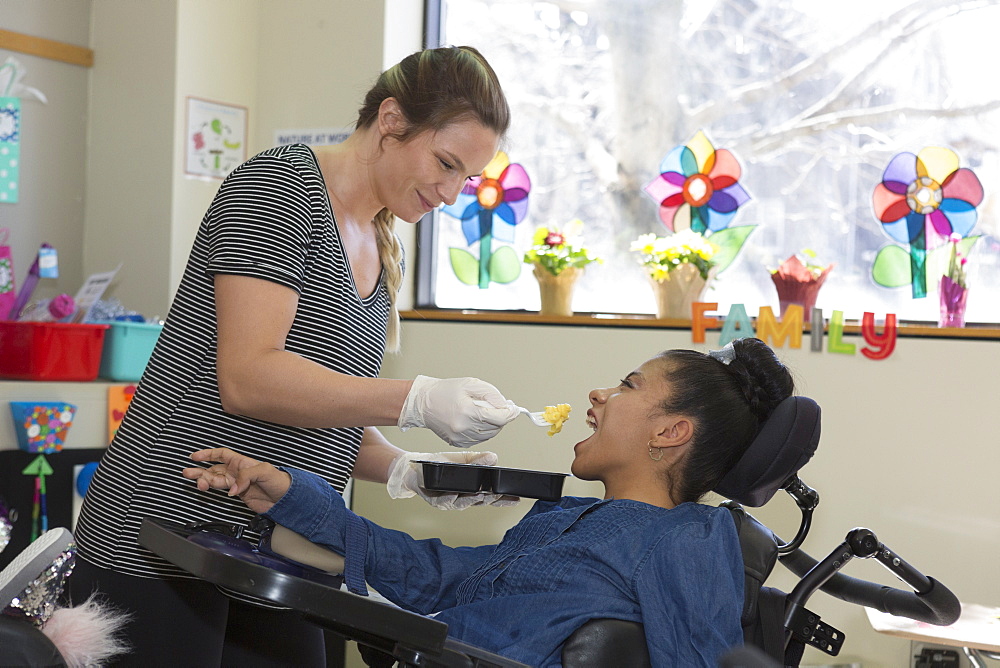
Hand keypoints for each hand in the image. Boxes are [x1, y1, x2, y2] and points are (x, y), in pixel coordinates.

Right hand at [183, 447, 290, 514]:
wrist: (285, 498)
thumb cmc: (279, 480)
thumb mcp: (264, 471)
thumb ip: (245, 476)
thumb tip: (232, 489)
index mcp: (242, 462)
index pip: (221, 454)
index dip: (207, 454)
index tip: (194, 456)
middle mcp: (237, 471)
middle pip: (214, 468)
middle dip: (199, 470)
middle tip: (187, 472)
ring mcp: (237, 483)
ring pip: (214, 480)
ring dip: (203, 481)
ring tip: (195, 482)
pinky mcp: (238, 494)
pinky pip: (221, 490)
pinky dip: (213, 490)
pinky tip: (209, 490)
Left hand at [386, 451, 519, 510]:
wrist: (416, 468)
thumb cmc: (440, 465)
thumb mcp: (462, 461)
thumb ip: (478, 461)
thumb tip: (494, 458)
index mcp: (470, 492)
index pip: (491, 498)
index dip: (504, 500)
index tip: (517, 499)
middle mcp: (461, 499)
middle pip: (480, 502)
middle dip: (491, 499)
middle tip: (500, 494)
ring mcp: (449, 502)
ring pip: (464, 502)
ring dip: (473, 498)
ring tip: (482, 493)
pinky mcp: (435, 500)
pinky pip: (445, 499)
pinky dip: (451, 496)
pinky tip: (456, 492)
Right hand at [397, 376, 520, 447]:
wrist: (423, 403)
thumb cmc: (445, 390)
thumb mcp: (471, 384)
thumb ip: (492, 394)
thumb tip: (506, 406)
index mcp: (468, 412)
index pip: (499, 418)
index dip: (510, 413)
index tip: (514, 409)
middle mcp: (464, 427)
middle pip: (496, 427)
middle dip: (500, 417)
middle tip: (497, 406)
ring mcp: (460, 437)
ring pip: (489, 435)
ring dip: (492, 424)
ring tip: (483, 411)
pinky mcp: (458, 443)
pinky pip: (479, 439)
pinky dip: (482, 430)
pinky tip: (474, 420)